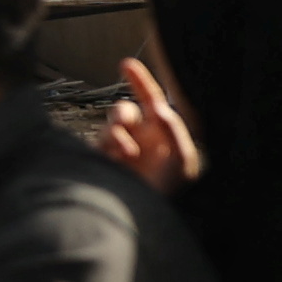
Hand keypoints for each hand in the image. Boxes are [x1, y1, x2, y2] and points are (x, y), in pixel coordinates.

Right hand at [93, 58, 203, 199]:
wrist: (147, 217)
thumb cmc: (171, 191)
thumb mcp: (182, 160)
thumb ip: (173, 131)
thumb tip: (159, 108)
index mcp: (159, 132)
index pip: (150, 99)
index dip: (139, 80)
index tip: (125, 64)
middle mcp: (139, 138)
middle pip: (123, 111)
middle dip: (123, 114)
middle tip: (126, 122)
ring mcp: (119, 151)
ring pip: (110, 127)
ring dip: (116, 134)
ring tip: (126, 153)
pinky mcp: (103, 163)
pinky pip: (98, 144)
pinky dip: (108, 147)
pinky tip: (118, 159)